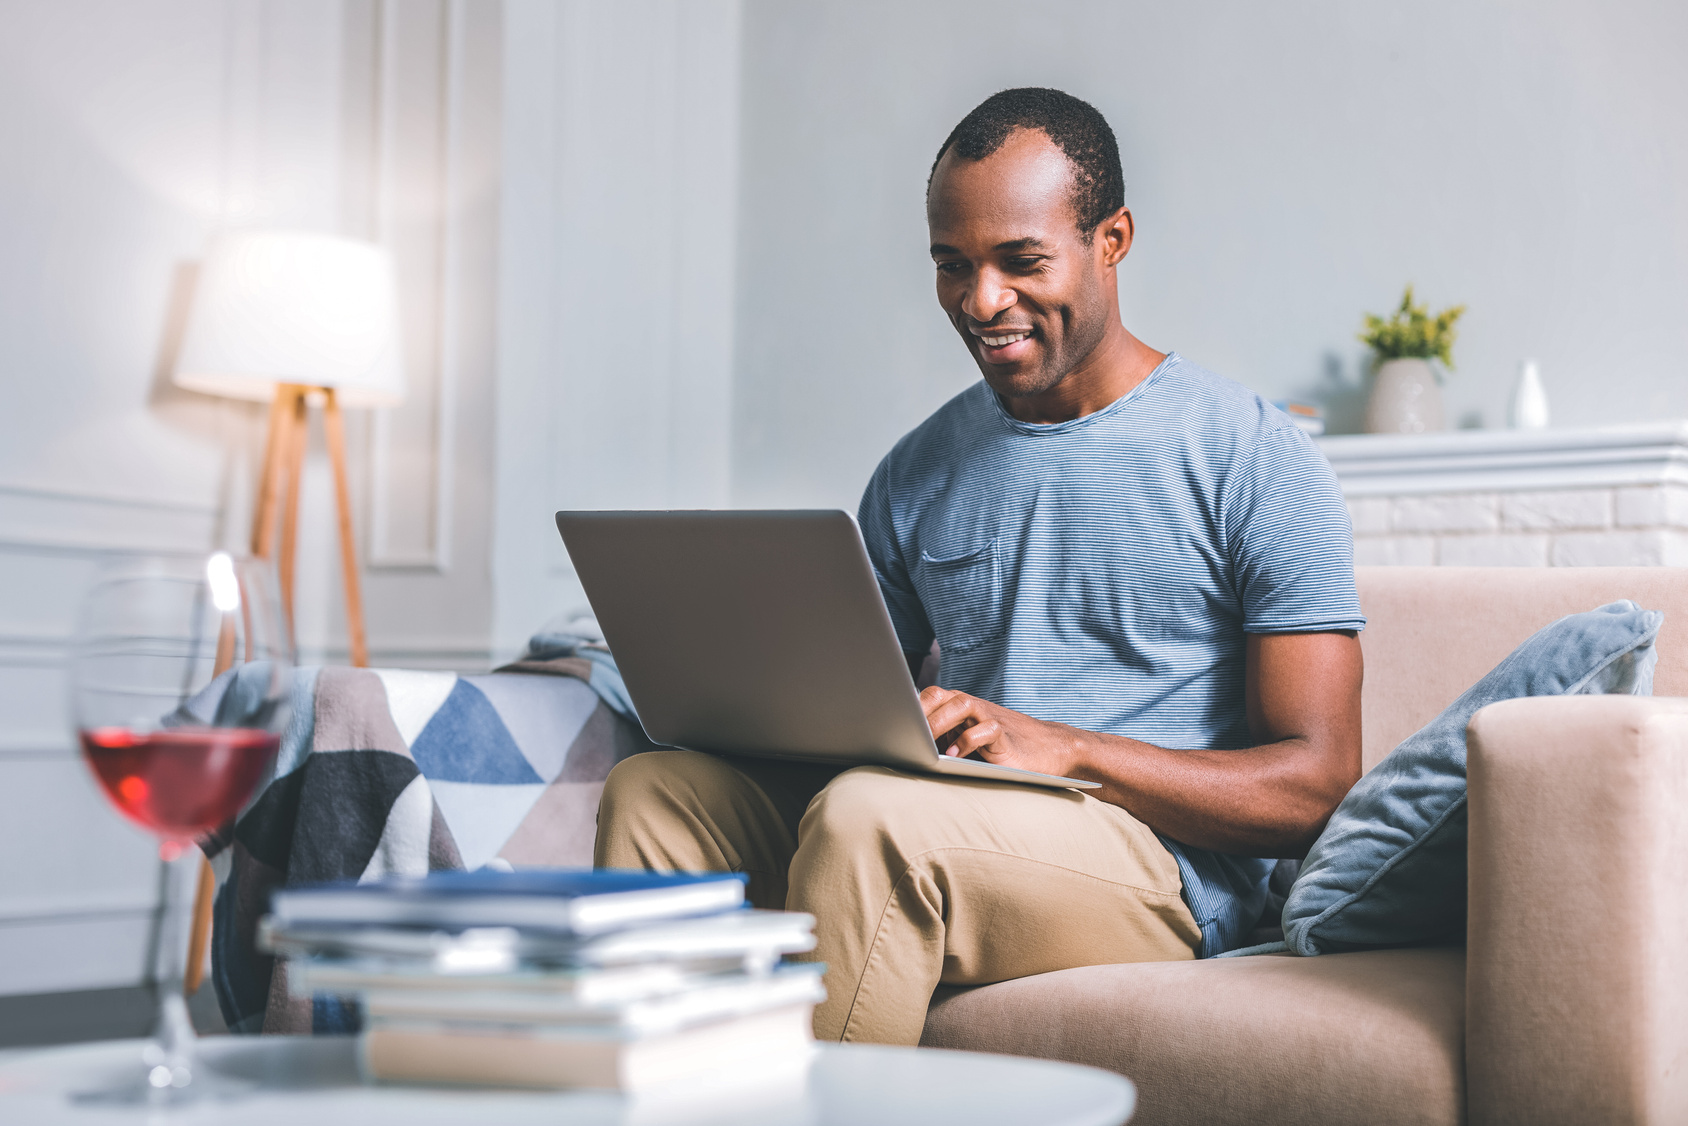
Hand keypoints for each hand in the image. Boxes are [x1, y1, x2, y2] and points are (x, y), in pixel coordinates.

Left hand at [918, 686, 1082, 777]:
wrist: (1047, 750)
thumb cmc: (998, 750)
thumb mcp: (966, 741)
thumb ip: (942, 738)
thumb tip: (902, 748)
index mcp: (959, 708)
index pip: (930, 695)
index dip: (911, 704)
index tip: (889, 720)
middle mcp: (973, 708)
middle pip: (942, 695)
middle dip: (921, 711)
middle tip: (905, 732)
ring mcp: (990, 718)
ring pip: (962, 704)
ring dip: (940, 721)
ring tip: (926, 742)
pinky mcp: (1006, 736)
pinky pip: (986, 729)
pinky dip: (967, 740)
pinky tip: (953, 754)